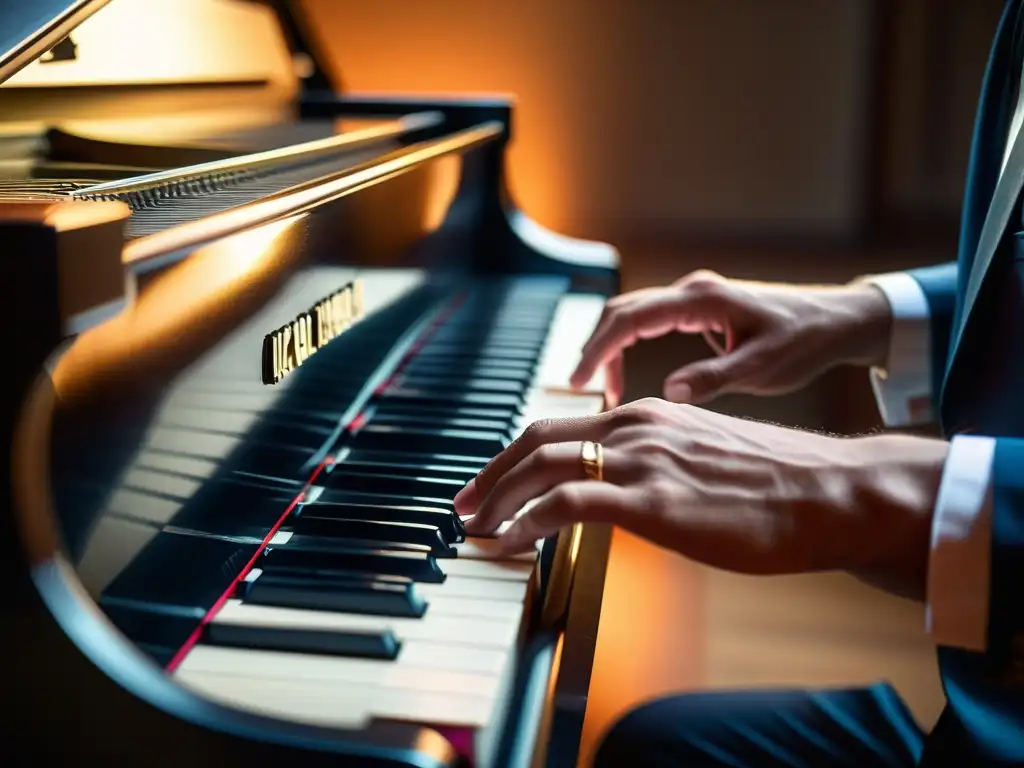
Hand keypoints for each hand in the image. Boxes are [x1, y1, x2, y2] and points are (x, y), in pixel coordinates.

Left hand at [457, 398, 947, 598]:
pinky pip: (567, 503)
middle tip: (464, 504)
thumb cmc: (778, 483)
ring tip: (476, 527)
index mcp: (647, 414)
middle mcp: (636, 426)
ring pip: (542, 465)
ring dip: (497, 497)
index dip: (516, 456)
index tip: (493, 483)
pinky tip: (510, 544)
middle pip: (536, 438)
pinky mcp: (653, 500)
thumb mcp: (704, 459)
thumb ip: (660, 465)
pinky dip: (527, 521)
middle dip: (490, 472)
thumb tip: (629, 494)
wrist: (830, 491)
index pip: (560, 427)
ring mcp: (643, 460)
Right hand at [569, 270, 892, 406]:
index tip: (578, 382)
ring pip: (634, 315)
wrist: (841, 320)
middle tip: (581, 389)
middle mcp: (692, 292)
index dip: (598, 349)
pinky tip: (630, 377)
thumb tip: (668, 392)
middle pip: (623, 311)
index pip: (630, 319)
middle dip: (596, 347)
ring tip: (605, 390)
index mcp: (702, 300)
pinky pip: (651, 322)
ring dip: (612, 347)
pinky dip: (630, 346)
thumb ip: (715, 378)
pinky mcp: (702, 309)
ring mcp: (696, 298)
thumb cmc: (808, 341)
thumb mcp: (763, 366)